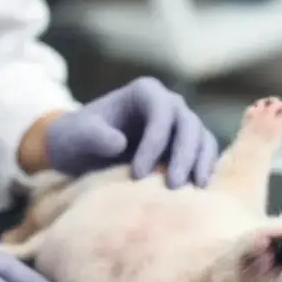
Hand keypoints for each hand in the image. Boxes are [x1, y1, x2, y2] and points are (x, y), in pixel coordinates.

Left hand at [44, 76, 219, 187]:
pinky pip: (205, 153)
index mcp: (144, 92)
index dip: (154, 143)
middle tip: (172, 186)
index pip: (160, 113)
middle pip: (188, 124)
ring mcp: (180, 123)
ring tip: (195, 190)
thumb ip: (93, 136)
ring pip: (201, 138)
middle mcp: (168, 103)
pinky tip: (200, 190)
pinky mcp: (186, 144)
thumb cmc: (78, 139)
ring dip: (200, 163)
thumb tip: (120, 143)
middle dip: (183, 155)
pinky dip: (205, 169)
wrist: (81, 150)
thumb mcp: (76, 136)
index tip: (138, 174)